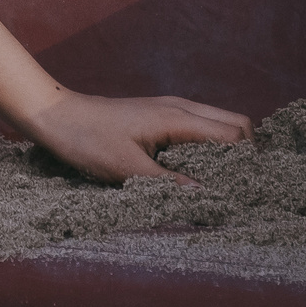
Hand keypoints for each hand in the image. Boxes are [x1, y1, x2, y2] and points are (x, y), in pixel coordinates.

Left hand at [19, 90, 252, 183]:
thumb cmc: (88, 141)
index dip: (248, 160)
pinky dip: (209, 143)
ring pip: (218, 122)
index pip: (235, 134)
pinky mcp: (159, 113)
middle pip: (236, 123)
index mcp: (177, 119)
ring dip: (227, 147)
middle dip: (247, 151)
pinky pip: (199, 125)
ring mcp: (170, 107)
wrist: (56, 116)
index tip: (249, 187)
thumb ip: (171, 184)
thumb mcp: (128, 171)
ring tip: (222, 180)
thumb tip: (209, 198)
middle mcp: (180, 107)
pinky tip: (196, 168)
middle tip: (242, 184)